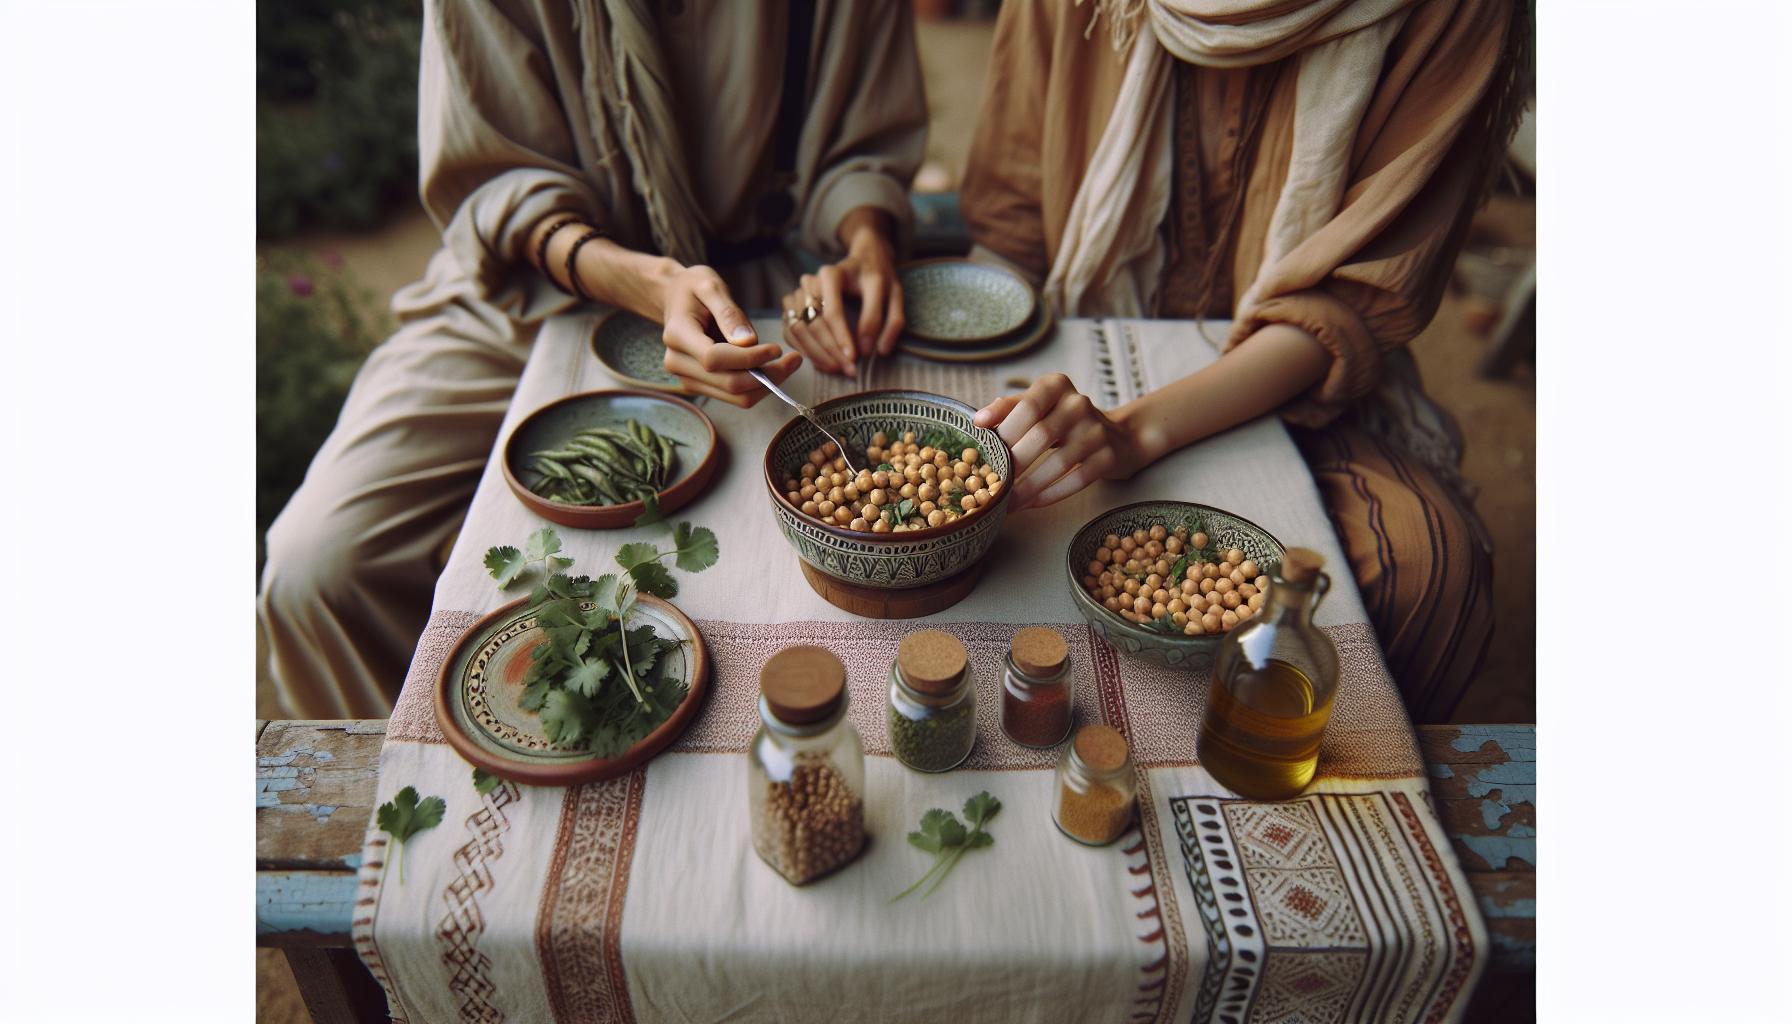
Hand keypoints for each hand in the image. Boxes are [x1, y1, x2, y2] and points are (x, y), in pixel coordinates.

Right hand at [658, 265, 802, 406]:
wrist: (675, 298)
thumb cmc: (694, 288)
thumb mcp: (711, 287)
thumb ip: (729, 314)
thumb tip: (749, 342)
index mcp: (677, 335)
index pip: (715, 359)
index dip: (749, 359)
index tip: (777, 349)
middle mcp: (677, 362)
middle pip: (729, 384)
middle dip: (768, 375)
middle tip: (796, 359)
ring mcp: (688, 378)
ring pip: (736, 396)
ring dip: (768, 385)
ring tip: (790, 363)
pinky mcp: (702, 385)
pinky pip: (736, 395)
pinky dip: (759, 386)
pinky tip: (773, 368)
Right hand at [780, 211, 904, 376]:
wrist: (861, 259)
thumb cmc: (878, 281)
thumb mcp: (894, 294)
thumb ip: (892, 322)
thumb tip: (880, 351)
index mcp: (837, 273)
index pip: (833, 311)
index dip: (843, 338)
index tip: (855, 358)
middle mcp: (813, 279)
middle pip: (815, 322)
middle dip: (831, 351)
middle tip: (848, 370)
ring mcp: (799, 290)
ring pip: (800, 328)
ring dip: (817, 354)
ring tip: (837, 369)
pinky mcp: (792, 300)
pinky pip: (791, 330)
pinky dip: (804, 350)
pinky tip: (822, 362)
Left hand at [973, 373, 1142, 508]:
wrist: (1117, 436)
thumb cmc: (1063, 421)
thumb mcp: (1039, 405)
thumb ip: (1010, 409)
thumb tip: (979, 421)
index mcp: (1056, 385)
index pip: (1027, 404)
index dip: (1003, 423)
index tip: (981, 440)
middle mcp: (1079, 404)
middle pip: (1041, 435)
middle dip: (1013, 463)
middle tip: (992, 484)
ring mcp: (1097, 430)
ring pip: (1058, 463)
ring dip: (1028, 487)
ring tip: (1007, 503)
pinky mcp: (1108, 456)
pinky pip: (1076, 480)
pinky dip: (1050, 494)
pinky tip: (1031, 504)